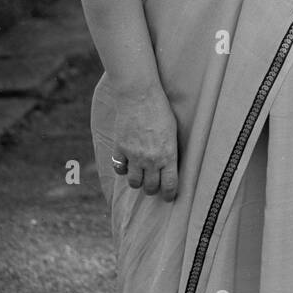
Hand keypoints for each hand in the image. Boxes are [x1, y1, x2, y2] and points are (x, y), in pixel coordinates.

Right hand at [111, 81, 179, 199]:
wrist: (140, 96)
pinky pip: (119, 169)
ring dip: (138, 182)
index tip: (169, 197)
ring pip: (134, 182)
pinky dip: (123, 169)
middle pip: (150, 187)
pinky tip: (127, 164)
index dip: (170, 194)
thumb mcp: (173, 131)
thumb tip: (171, 166)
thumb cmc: (162, 110)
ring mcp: (134, 155)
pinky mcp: (119, 149)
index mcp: (168, 155)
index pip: (170, 185)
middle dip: (153, 189)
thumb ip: (171, 151)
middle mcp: (151, 159)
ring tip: (141, 176)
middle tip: (154, 186)